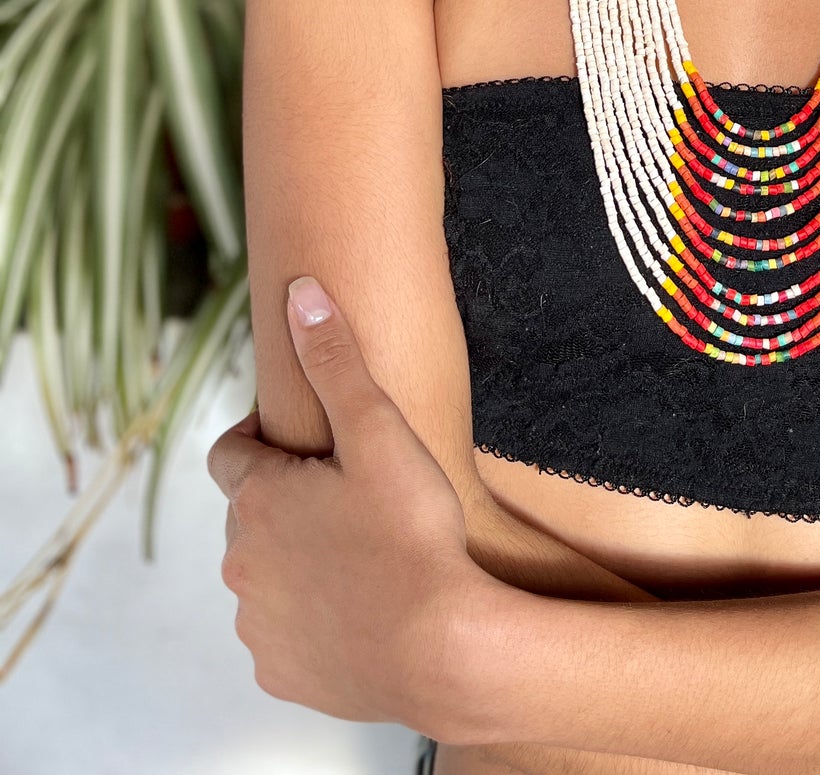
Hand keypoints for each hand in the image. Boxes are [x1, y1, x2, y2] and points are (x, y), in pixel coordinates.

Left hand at [207, 274, 522, 737]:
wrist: (441, 649)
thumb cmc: (412, 536)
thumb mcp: (380, 432)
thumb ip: (335, 361)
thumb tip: (300, 294)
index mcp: (257, 500)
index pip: (230, 455)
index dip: (262, 440)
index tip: (305, 441)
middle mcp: (241, 563)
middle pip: (252, 517)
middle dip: (290, 503)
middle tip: (352, 496)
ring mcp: (259, 623)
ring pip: (269, 577)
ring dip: (299, 562)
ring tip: (363, 552)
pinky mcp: (281, 672)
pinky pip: (286, 635)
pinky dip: (313, 619)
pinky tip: (361, 607)